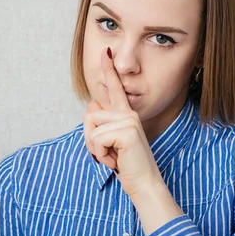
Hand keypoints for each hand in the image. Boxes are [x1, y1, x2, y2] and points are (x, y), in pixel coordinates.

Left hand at [83, 47, 164, 196]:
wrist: (145, 184)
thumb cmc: (128, 165)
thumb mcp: (111, 143)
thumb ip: (102, 125)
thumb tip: (91, 105)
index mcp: (126, 114)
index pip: (115, 89)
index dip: (109, 70)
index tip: (105, 52)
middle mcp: (129, 114)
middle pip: (89, 115)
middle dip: (91, 139)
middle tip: (109, 153)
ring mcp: (129, 121)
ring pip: (91, 127)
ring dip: (96, 148)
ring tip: (114, 156)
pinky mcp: (126, 131)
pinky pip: (97, 140)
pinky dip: (101, 155)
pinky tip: (116, 160)